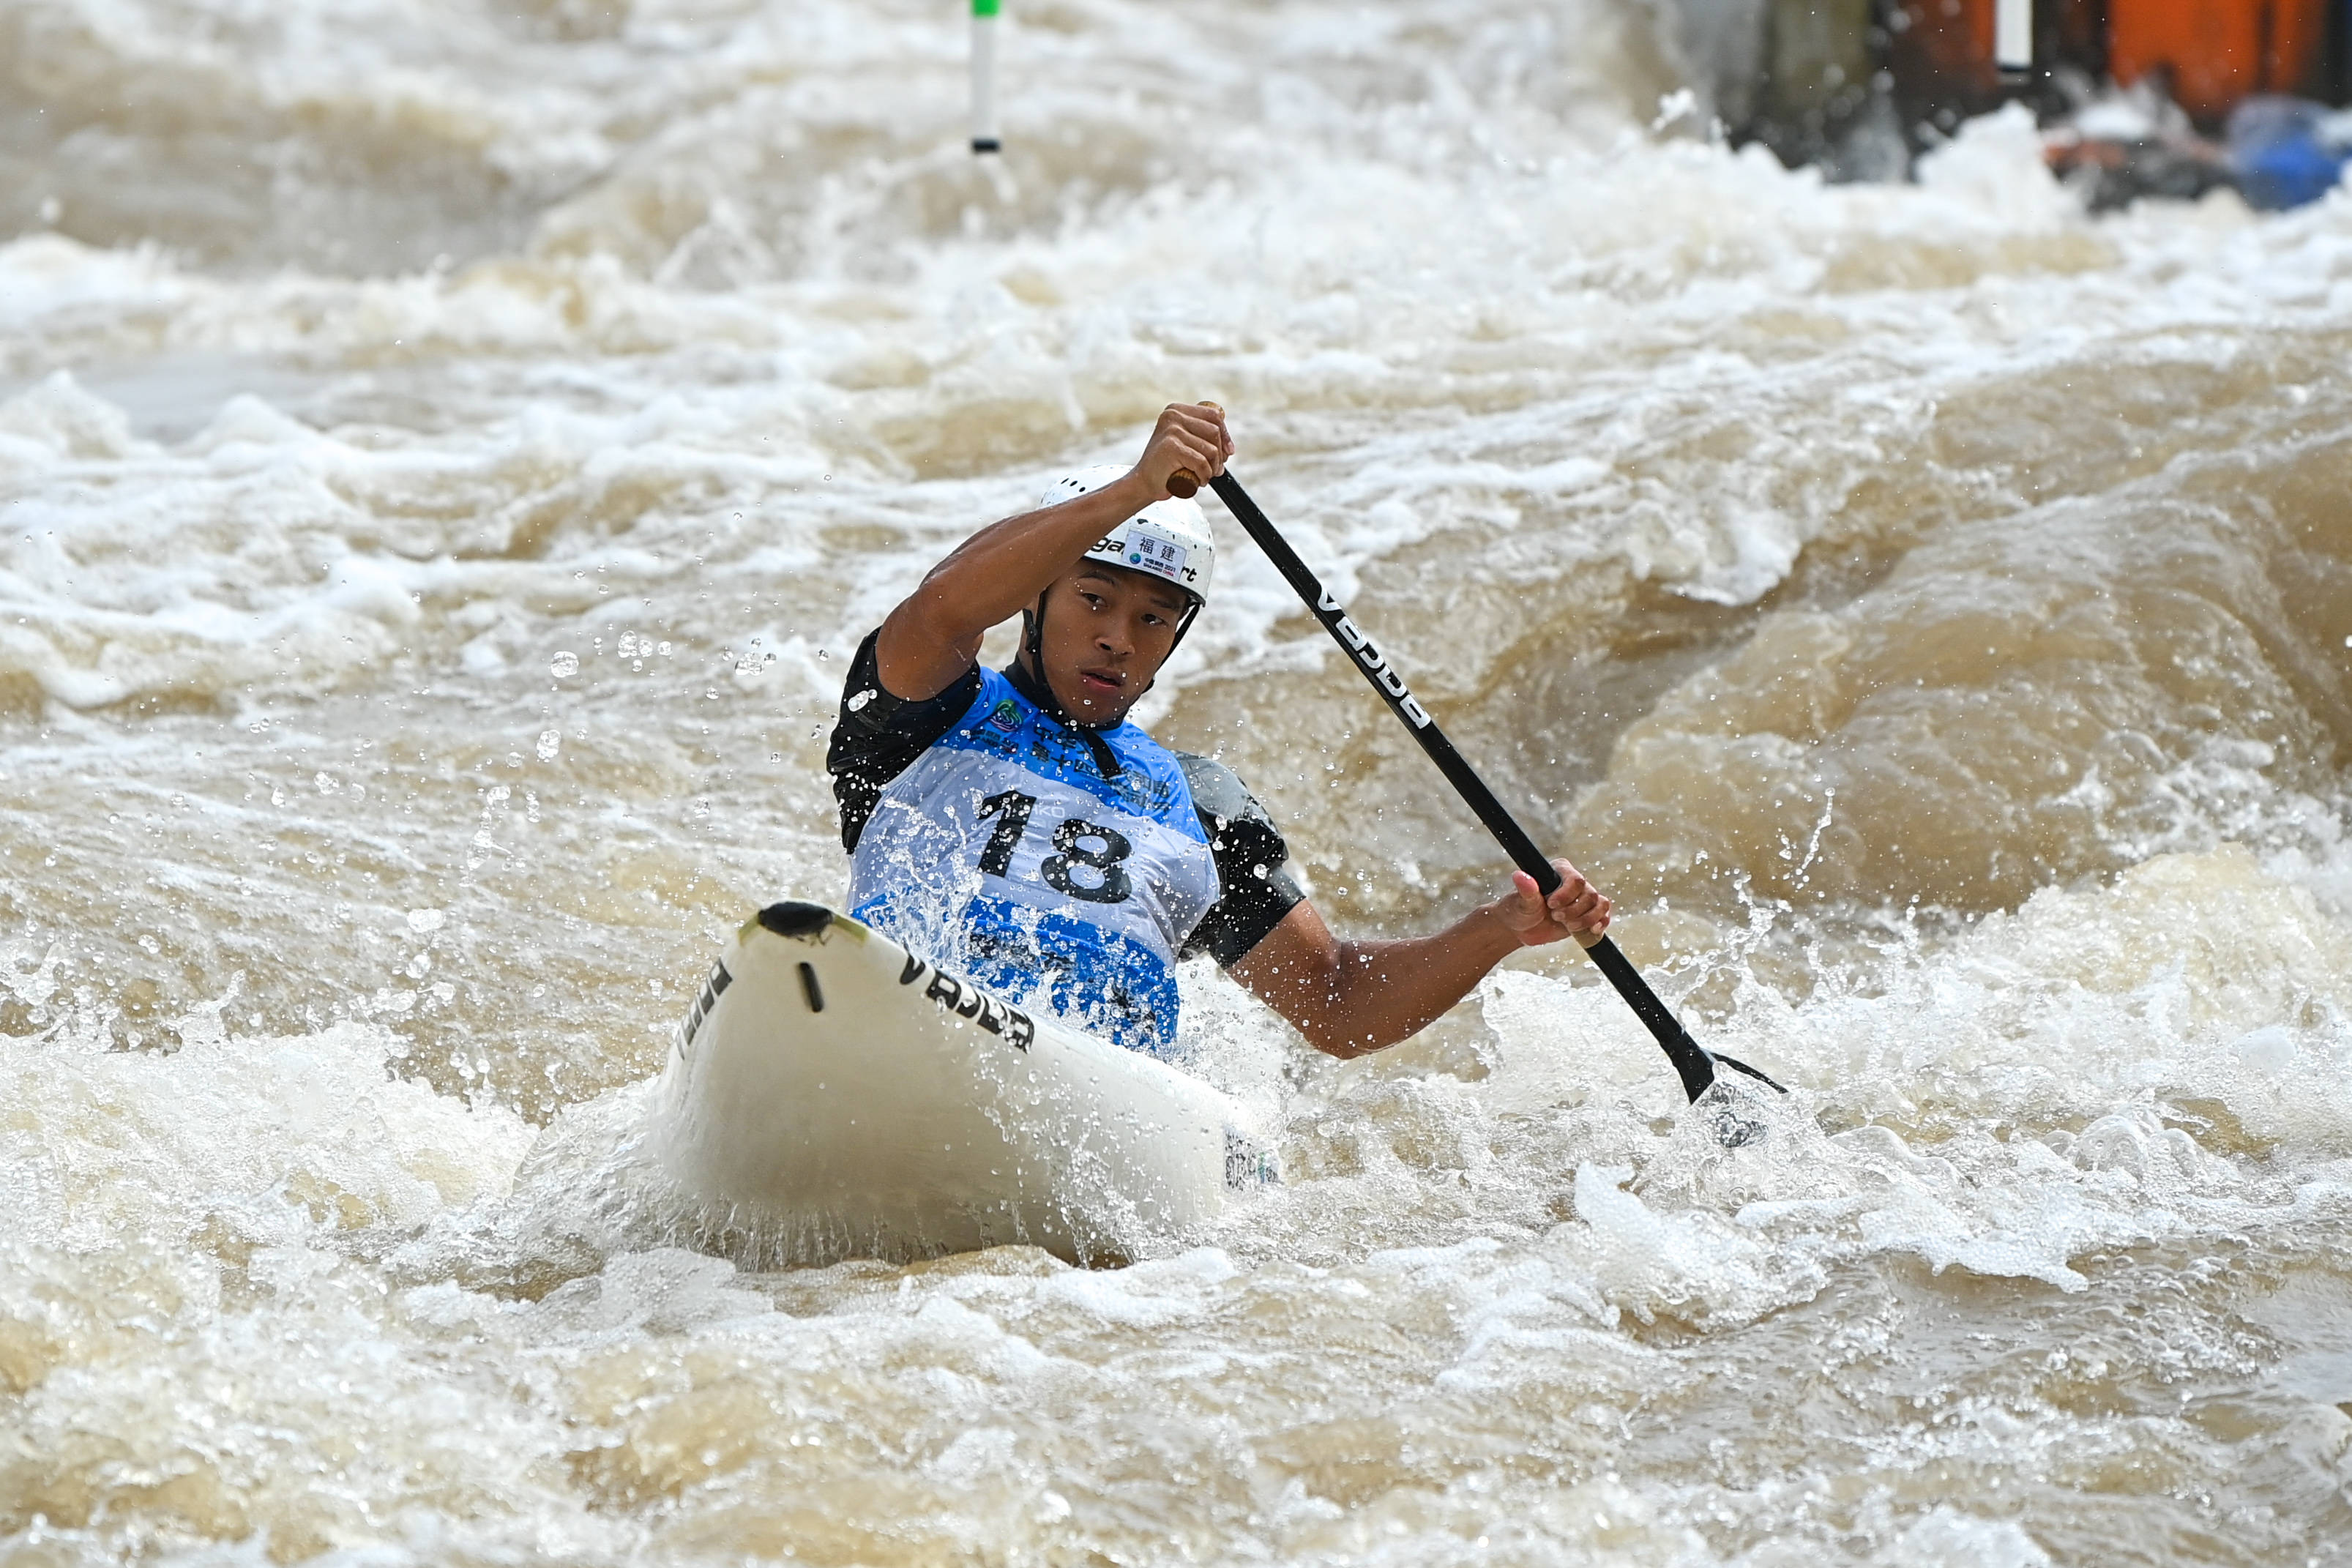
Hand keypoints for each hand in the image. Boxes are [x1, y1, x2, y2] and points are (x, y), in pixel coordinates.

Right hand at [1133, 402, 1230, 497]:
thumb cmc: (1167, 466)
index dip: (1225, 434)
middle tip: (1215, 470)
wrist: (1144, 483)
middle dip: (1220, 455)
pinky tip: (1199, 481)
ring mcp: (1172, 430)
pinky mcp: (1171, 447)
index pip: (1213, 415)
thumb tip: (1227, 443)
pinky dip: (1205, 475)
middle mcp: (1173, 415)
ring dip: (1213, 468)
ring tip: (1204, 476)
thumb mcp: (1185, 442)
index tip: (1228, 452)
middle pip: (1214, 431)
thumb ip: (1201, 434)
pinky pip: (1202, 462)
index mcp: (1176, 410)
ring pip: (1211, 449)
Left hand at [1491, 858, 1610, 947]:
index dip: (1567, 895)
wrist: (1522, 928)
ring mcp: (1583, 898)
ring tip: (1569, 927)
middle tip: (1555, 917)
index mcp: (1560, 871)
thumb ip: (1525, 890)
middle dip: (1574, 911)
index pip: (1576, 880)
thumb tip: (1519, 875)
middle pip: (1590, 894)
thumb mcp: (1521, 901)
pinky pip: (1604, 915)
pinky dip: (1601, 923)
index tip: (1551, 905)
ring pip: (1600, 904)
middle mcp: (1575, 882)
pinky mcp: (1588, 914)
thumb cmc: (1519, 910)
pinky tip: (1592, 930)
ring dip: (1587, 919)